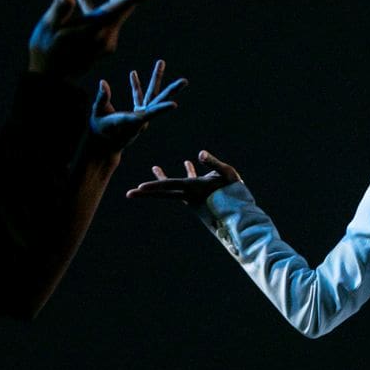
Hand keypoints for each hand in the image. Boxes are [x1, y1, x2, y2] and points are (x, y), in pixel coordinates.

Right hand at [29, 0, 163, 79]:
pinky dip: (95, 4)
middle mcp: (105, 33)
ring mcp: (105, 38)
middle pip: (126, 4)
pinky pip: (104, 17)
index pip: (117, 10)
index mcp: (95, 28)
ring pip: (116, 8)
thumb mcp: (48, 29)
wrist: (50, 78)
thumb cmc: (46, 52)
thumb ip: (59, 10)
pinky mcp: (101, 41)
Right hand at [88, 60, 187, 153]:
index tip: (174, 104)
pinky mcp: (136, 114)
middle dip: (171, 91)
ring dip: (155, 78)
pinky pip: (138, 97)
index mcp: (131, 121)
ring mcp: (140, 116)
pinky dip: (135, 85)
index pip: (149, 114)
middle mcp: (140, 118)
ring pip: (151, 96)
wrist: (103, 146)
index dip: (161, 109)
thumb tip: (103, 82)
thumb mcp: (97, 114)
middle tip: (184, 81)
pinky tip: (133, 73)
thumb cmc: (99, 131)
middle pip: (158, 102)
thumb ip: (102, 99)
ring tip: (160, 62)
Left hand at [125, 150, 241, 206]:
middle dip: (146, 193)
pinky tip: (187, 162)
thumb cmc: (236, 194)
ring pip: (174, 187)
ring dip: (163, 178)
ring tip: (154, 167)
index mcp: (194, 189)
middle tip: (128, 194)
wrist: (241, 216)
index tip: (139, 188)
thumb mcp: (227, 175)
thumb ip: (213, 163)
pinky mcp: (200, 195)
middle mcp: (189, 195)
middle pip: (163, 193)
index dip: (154, 186)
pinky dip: (187, 172)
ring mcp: (193, 197)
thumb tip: (199, 153)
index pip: (170, 186)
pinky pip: (188, 183)